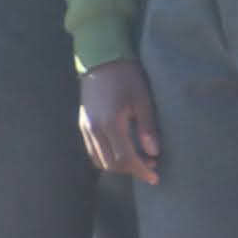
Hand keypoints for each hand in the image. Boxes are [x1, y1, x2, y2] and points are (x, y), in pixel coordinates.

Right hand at [77, 60, 159, 185]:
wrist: (101, 61)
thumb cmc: (127, 77)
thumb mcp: (143, 100)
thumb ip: (148, 128)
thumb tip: (154, 153)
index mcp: (111, 123)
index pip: (124, 158)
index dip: (140, 171)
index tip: (155, 177)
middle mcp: (94, 129)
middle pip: (110, 164)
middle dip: (131, 170)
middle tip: (152, 166)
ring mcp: (85, 127)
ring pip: (99, 160)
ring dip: (118, 165)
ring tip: (140, 160)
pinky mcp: (82, 124)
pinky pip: (92, 150)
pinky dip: (107, 157)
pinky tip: (123, 151)